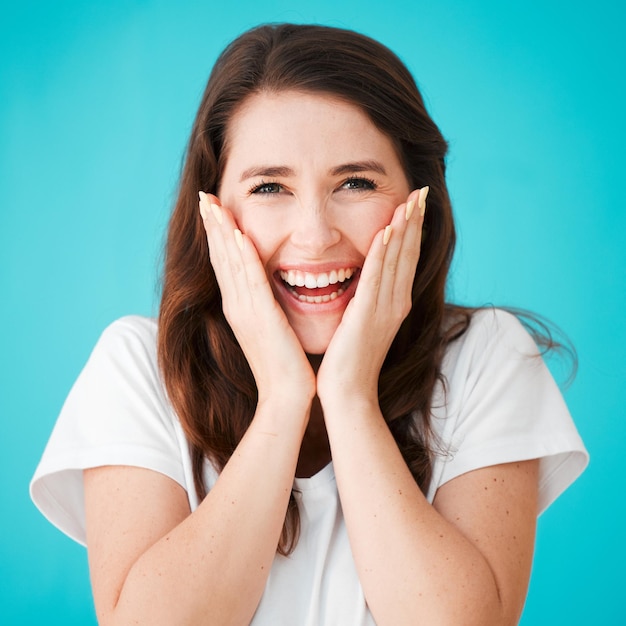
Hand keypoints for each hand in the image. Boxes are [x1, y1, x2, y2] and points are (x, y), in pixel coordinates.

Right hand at [199, 192, 315, 406]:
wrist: (286, 395)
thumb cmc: (284, 364)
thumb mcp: (271, 329)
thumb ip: (265, 307)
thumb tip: (268, 291)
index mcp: (240, 308)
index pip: (226, 264)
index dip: (218, 236)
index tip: (213, 210)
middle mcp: (237, 306)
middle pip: (221, 258)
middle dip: (213, 226)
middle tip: (205, 197)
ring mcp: (246, 311)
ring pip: (230, 263)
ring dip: (221, 232)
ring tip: (213, 205)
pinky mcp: (261, 317)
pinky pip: (250, 281)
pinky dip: (242, 257)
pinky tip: (237, 235)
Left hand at [316, 187, 427, 407]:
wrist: (348, 393)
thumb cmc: (351, 362)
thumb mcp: (364, 324)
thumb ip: (368, 302)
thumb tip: (366, 283)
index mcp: (394, 304)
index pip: (405, 259)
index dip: (412, 230)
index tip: (415, 204)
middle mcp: (395, 303)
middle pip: (408, 253)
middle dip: (415, 220)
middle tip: (422, 190)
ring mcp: (384, 308)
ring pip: (396, 259)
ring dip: (404, 227)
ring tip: (411, 199)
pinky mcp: (367, 313)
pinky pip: (376, 275)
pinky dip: (383, 251)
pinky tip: (388, 228)